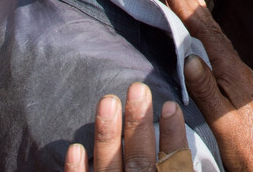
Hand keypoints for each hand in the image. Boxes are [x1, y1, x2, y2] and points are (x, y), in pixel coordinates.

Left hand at [64, 84, 188, 171]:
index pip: (174, 163)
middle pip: (141, 160)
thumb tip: (176, 122)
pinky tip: (76, 149)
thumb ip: (177, 165)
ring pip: (110, 168)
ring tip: (107, 102)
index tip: (171, 105)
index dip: (173, 135)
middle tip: (137, 89)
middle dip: (138, 124)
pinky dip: (78, 170)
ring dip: (108, 136)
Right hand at [171, 0, 252, 171]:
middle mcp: (240, 70)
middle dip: (194, 9)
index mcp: (234, 73)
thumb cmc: (246, 146)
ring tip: (186, 5)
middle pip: (213, 33)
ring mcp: (242, 78)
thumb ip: (206, 89)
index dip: (189, 11)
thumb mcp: (222, 120)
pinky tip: (202, 43)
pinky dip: (207, 41)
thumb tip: (189, 57)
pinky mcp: (240, 88)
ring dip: (201, 23)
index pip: (207, 35)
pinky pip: (220, 55)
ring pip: (217, 43)